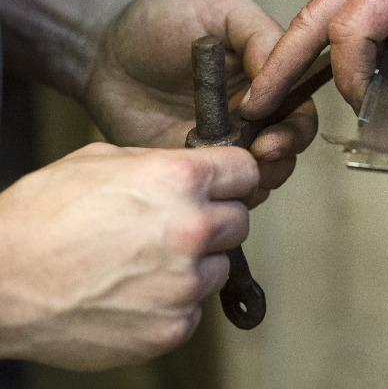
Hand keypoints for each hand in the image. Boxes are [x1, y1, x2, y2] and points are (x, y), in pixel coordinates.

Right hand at [0, 142, 257, 369]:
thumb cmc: (42, 216)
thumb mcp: (101, 160)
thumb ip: (160, 164)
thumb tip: (195, 172)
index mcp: (179, 181)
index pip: (246, 172)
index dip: (233, 178)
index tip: (224, 187)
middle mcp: (192, 230)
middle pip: (240, 221)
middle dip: (215, 220)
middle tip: (177, 226)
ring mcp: (184, 284)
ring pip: (220, 266)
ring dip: (196, 263)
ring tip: (146, 262)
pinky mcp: (174, 327)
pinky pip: (194, 306)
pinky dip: (174, 301)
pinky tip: (135, 291)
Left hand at [85, 0, 317, 204]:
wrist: (102, 50)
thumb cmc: (163, 20)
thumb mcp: (223, 9)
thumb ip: (261, 37)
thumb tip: (284, 81)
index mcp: (268, 81)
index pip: (301, 112)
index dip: (297, 128)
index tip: (271, 132)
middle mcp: (254, 115)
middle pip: (289, 149)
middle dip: (282, 156)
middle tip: (259, 154)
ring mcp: (225, 143)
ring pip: (262, 174)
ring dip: (257, 178)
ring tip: (232, 170)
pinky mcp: (195, 166)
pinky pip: (220, 188)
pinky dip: (222, 191)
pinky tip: (207, 180)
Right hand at [240, 0, 387, 123]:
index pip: (353, 28)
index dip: (351, 76)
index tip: (364, 107)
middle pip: (312, 16)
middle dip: (281, 63)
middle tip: (255, 102)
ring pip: (317, 13)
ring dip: (296, 56)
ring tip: (270, 93)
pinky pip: (339, 13)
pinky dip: (327, 46)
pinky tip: (322, 74)